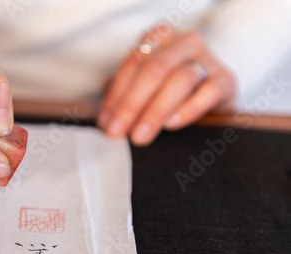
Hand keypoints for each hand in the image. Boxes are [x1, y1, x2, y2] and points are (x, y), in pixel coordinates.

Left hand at [98, 24, 235, 145]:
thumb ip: (121, 97)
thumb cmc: (167, 93)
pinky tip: (172, 124)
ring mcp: (208, 58)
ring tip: (140, 135)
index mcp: (159, 38)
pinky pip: (210, 91)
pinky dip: (189, 108)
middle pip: (155, 69)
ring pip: (180, 79)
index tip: (106, 123)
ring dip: (155, 110)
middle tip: (118, 132)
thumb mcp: (140, 89)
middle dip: (132, 104)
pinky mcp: (227, 79)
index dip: (116, 95)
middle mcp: (184, 42)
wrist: (211, 101)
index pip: (133, 63)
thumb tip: (106, 121)